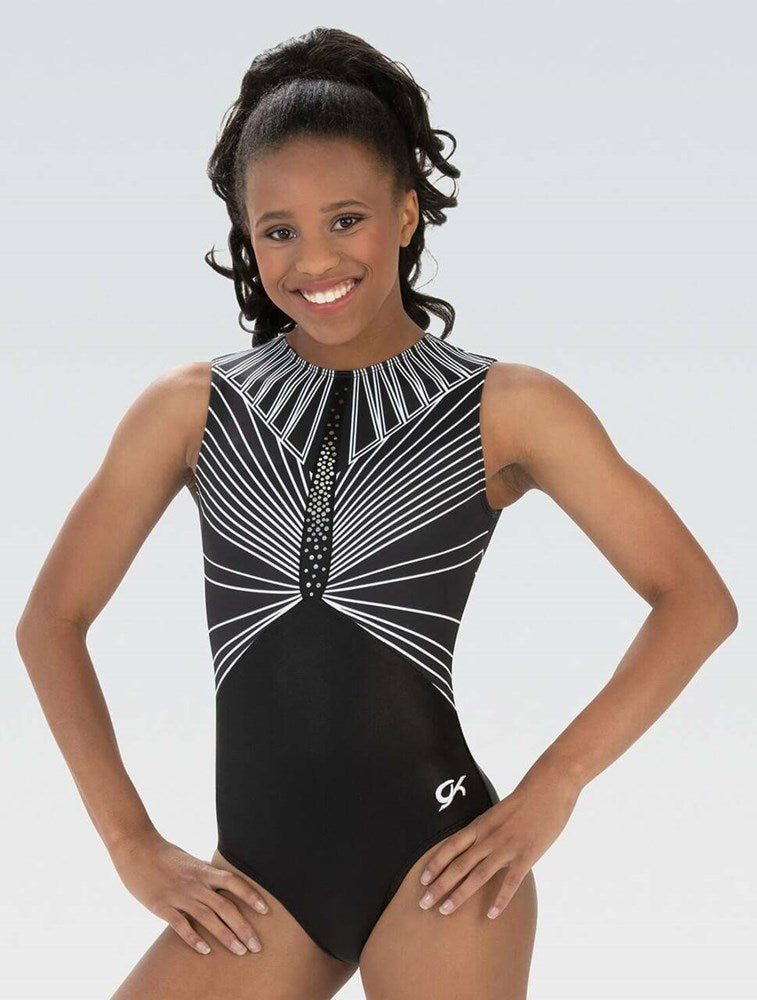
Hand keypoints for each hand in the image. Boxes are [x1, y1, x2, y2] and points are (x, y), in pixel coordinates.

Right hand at [110, 827, 267, 954]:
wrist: (137, 848)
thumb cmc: (164, 855)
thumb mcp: (190, 861)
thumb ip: (205, 874)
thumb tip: (222, 884)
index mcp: (204, 870)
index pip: (234, 882)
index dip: (251, 895)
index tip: (266, 911)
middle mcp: (196, 883)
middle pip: (225, 906)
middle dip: (244, 927)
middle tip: (257, 946)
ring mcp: (179, 895)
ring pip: (208, 918)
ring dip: (226, 936)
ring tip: (240, 951)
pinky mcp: (162, 906)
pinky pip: (181, 925)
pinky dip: (194, 938)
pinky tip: (206, 951)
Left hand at [417, 763, 581, 918]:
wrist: (549, 787)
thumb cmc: (524, 800)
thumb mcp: (497, 813)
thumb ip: (486, 831)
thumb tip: (476, 846)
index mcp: (481, 825)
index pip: (450, 846)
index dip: (435, 863)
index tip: (422, 879)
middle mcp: (489, 837)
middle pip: (458, 864)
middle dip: (439, 885)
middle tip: (423, 903)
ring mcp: (507, 847)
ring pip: (478, 876)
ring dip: (459, 895)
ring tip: (444, 911)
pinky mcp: (527, 855)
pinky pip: (510, 881)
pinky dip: (500, 899)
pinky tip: (491, 915)